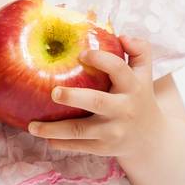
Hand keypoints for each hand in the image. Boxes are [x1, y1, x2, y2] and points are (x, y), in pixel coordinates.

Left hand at [26, 35, 163, 156]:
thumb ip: (138, 50)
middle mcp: (124, 108)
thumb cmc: (139, 96)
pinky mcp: (105, 148)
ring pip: (81, 130)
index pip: (118, 69)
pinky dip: (61, 143)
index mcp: (133, 86)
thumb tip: (122, 36)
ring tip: (32, 126)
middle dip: (74, 97)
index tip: (80, 54)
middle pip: (97, 102)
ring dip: (55, 129)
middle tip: (53, 92)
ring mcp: (114, 131)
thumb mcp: (144, 73)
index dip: (101, 60)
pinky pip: (80, 145)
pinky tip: (45, 138)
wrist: (152, 138)